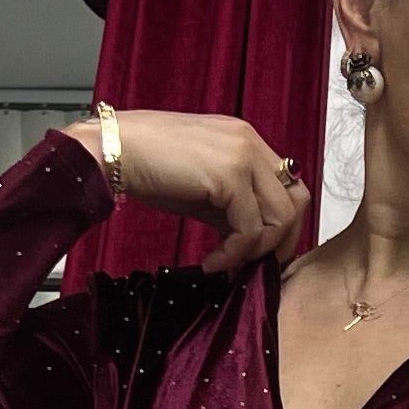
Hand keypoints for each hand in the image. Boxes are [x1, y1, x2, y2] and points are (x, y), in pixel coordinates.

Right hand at [66, 111, 308, 271]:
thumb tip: (250, 240)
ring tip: (226, 266)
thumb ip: (231, 206)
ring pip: (280, 217)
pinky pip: (249, 229)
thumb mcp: (200, 188)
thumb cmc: (146, 166)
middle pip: (297, 200)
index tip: (260, 254)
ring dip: (255, 252)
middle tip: (254, 268)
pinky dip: (233, 255)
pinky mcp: (229, 175)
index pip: (288, 186)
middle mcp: (250, 142)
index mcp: (245, 140)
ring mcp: (242, 155)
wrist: (111, 150)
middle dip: (281, 243)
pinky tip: (210, 263)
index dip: (281, 226)